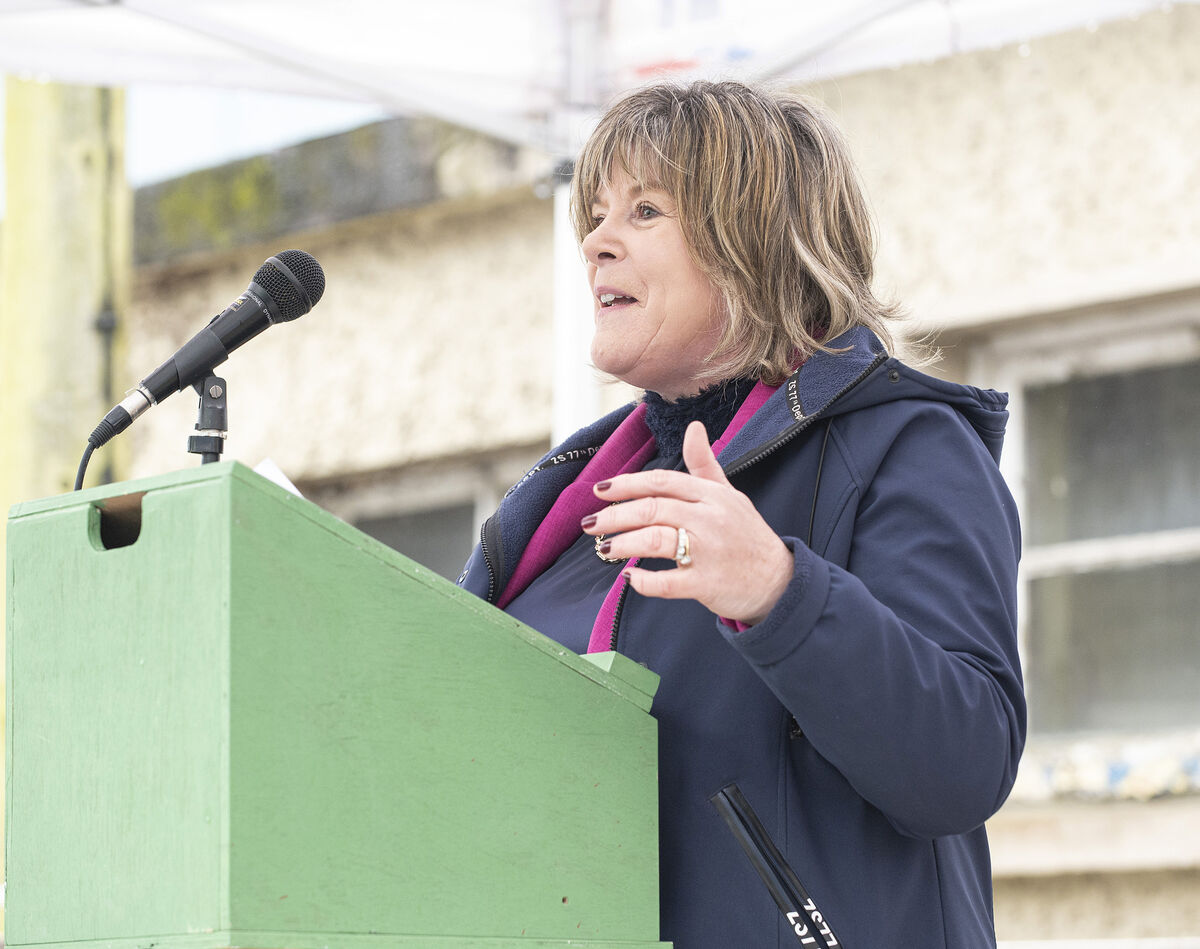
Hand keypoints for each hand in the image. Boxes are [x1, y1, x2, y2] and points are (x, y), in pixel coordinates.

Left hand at [581, 420, 793, 625]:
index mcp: (712, 495)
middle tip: (590, 524)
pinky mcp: (707, 584)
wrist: (778, 580)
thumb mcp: (729, 494)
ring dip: (623, 544)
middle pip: (652, 509)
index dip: (627, 484)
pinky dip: (645, 581)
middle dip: (615, 515)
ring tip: (603, 549)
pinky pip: (668, 582)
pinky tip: (631, 578)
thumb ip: (705, 464)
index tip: (599, 490)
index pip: (662, 482)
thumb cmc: (747, 535)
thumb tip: (693, 427)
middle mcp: (710, 519)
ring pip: (656, 540)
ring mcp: (709, 552)